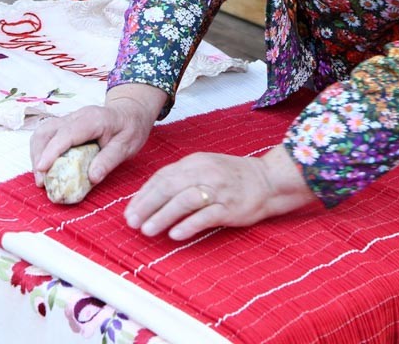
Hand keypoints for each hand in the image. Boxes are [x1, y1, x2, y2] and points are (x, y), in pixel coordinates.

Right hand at [30, 82, 166, 187]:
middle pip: (47, 131)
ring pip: (43, 132)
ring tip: (40, 177)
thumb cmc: (130, 128)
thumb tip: (92, 178)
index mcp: (92, 119)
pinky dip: (41, 151)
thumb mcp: (127, 146)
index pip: (66, 134)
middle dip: (38, 156)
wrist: (131, 112)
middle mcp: (76, 116)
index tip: (42, 169)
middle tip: (41, 181)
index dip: (51, 151)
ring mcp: (69, 119)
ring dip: (36, 154)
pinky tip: (45, 167)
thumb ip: (109, 160)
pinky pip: (47, 135)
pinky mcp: (65, 125)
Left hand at [124, 145, 318, 240]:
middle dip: (147, 205)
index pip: (162, 177)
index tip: (130, 211)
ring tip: (147, 230)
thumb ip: (181, 178)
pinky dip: (189, 225)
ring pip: (184, 201)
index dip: (143, 194)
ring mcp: (218, 190)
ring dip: (163, 215)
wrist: (269, 180)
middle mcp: (204, 173)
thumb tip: (151, 196)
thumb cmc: (233, 176)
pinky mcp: (230, 207)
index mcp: (194, 162)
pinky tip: (175, 234)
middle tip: (131, 222)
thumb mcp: (205, 167)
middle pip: (169, 187)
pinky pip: (206, 216)